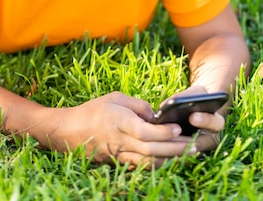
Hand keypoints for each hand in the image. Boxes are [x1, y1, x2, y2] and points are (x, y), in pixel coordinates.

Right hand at [38, 91, 195, 167]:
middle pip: (152, 150)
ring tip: (188, 154)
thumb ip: (138, 104)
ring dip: (170, 160)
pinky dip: (158, 164)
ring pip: (149, 163)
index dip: (164, 132)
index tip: (178, 128)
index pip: (146, 132)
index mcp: (120, 122)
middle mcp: (121, 141)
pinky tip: (171, 159)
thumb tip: (156, 115)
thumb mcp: (115, 97)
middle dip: (175, 150)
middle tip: (194, 146)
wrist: (69, 132)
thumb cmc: (93, 110)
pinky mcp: (120, 162)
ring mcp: (120, 154)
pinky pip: (142, 166)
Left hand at [164, 86, 225, 152]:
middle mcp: (211, 139)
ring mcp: (200, 149)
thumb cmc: (197, 97)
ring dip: (176, 149)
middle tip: (172, 134)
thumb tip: (164, 107)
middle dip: (185, 139)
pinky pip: (180, 156)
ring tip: (162, 141)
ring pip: (189, 153)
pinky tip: (158, 146)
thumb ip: (184, 97)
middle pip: (200, 143)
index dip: (205, 120)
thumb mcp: (194, 93)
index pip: (216, 123)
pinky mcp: (189, 153)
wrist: (199, 107)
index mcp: (217, 122)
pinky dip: (170, 153)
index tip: (192, 116)